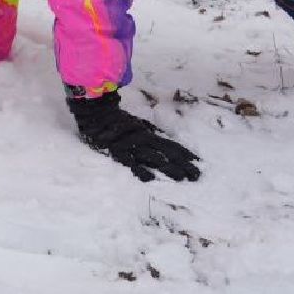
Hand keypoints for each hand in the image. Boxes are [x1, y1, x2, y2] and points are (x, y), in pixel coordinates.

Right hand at [67, 92, 200, 181]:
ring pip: (153, 159)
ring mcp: (131, 146)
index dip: (184, 154)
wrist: (97, 114)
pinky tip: (150, 179)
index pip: (170, 145)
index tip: (197, 162)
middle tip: (196, 175)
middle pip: (167, 154)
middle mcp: (143, 140)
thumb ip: (151, 133)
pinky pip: (130, 163)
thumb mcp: (138, 124)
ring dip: (168, 169)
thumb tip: (165, 142)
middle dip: (182, 165)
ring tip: (182, 178)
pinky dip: (140, 170)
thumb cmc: (118, 121)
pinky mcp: (118, 152)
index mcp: (148, 133)